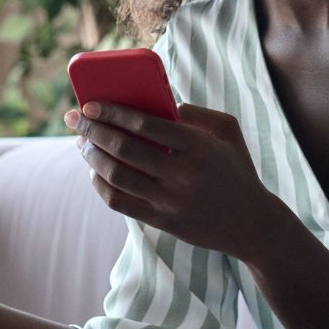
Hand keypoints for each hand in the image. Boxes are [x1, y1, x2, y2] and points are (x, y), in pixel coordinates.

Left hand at [65, 101, 297, 262]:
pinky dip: (100, 185)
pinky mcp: (162, 222)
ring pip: (117, 176)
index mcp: (199, 147)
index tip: (91, 105)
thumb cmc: (237, 169)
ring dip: (92, 157)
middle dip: (93, 131)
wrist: (253, 224)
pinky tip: (94, 172)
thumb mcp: (228, 131)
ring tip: (82, 143)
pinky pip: (120, 202)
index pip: (145, 124)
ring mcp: (170, 201)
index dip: (113, 112)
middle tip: (75, 119)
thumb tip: (158, 105)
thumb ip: (196, 112)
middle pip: (124, 149)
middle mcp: (182, 175)